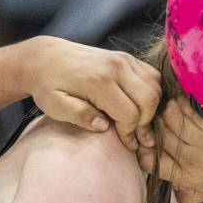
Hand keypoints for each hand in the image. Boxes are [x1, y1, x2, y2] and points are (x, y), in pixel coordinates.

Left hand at [25, 36, 160, 150]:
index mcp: (99, 81)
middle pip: (149, 101)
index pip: (130, 114)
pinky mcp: (127, 57)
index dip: (130, 134)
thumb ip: (78, 115)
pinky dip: (152, 93)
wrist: (46, 57)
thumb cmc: (48, 85)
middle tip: (138, 139)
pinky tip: (139, 107)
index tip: (127, 145)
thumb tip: (103, 127)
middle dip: (146, 124)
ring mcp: (125, 59)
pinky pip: (153, 77)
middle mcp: (117, 67)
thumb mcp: (54, 105)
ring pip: (155, 88)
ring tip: (139, 124)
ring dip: (151, 109)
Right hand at [137, 98, 202, 202]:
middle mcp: (192, 161)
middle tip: (155, 121)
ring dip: (167, 113)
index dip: (144, 153)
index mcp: (186, 177)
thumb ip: (186, 196)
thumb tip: (172, 193)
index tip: (147, 145)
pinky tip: (180, 103)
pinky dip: (182, 106)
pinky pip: (191, 114)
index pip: (154, 165)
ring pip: (173, 123)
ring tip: (166, 110)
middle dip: (155, 127)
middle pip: (162, 139)